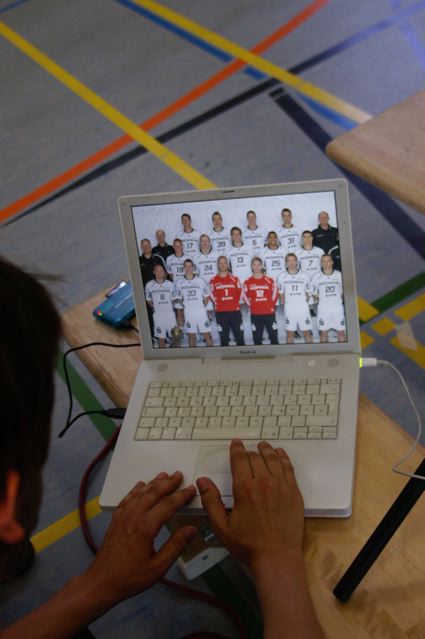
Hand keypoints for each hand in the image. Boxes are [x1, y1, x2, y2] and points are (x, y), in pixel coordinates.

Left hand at [84, 472, 196, 603]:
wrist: (101, 582)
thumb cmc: (130, 577)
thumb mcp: (158, 567)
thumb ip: (176, 546)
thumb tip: (192, 530)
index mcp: (146, 527)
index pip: (168, 505)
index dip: (181, 496)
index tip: (191, 489)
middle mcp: (133, 517)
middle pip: (154, 493)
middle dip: (168, 483)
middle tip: (179, 475)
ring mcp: (122, 516)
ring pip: (140, 493)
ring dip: (153, 483)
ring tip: (164, 475)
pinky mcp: (116, 519)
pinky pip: (127, 498)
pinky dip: (135, 489)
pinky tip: (140, 485)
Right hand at [197, 440, 303, 573]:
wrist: (277, 556)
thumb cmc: (248, 544)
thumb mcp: (222, 526)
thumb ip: (211, 501)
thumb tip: (203, 481)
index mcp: (244, 489)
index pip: (240, 459)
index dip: (237, 449)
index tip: (236, 443)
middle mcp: (263, 482)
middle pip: (256, 457)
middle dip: (249, 451)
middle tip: (247, 450)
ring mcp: (281, 485)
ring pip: (273, 459)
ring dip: (266, 450)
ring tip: (263, 445)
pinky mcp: (294, 491)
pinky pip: (288, 468)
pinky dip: (283, 458)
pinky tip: (280, 454)